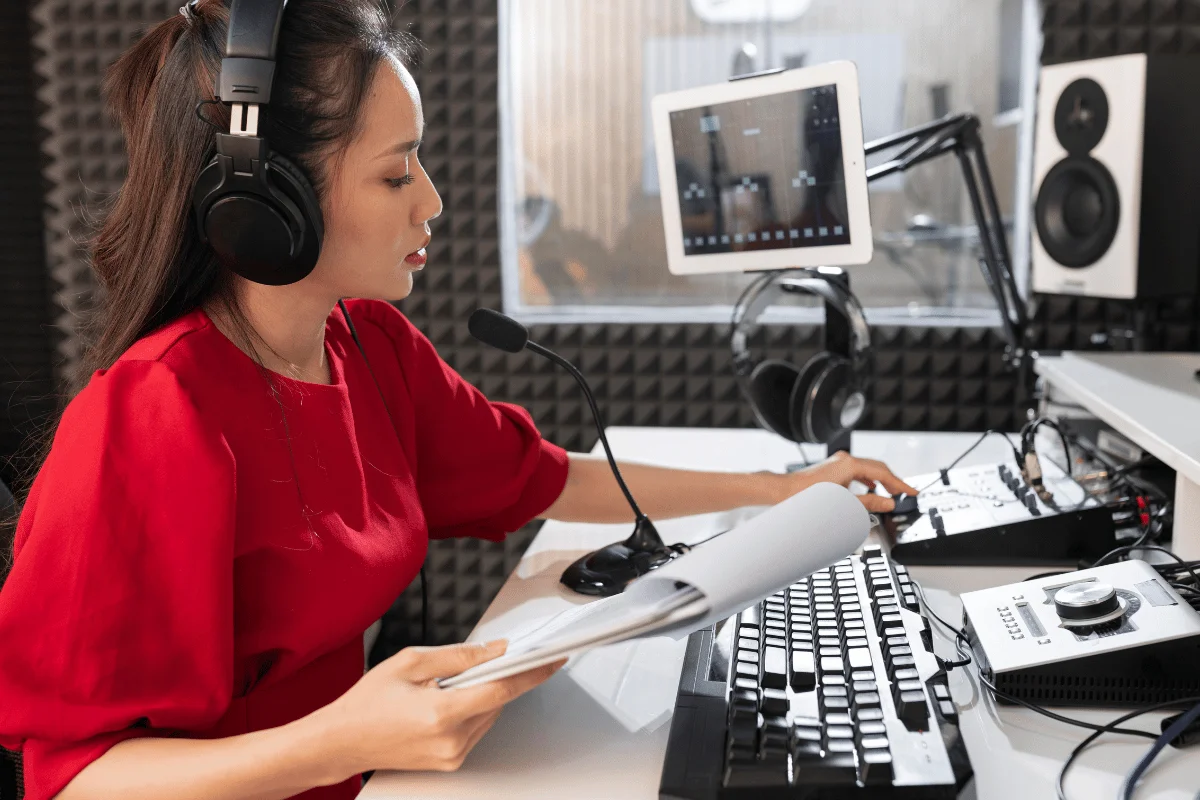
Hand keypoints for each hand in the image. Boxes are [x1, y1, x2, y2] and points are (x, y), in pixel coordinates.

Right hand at [319, 640, 563, 776]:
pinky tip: (448, 700)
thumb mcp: (411, 662)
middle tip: (488, 658)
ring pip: (489, 714)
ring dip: (483, 693)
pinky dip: (472, 709)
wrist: (341, 741)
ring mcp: (452, 755)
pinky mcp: (450, 762)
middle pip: (498, 700)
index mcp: (441, 713)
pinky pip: (477, 728)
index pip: (502, 689)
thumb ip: (459, 656)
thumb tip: (494, 650)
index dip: (532, 672)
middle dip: (498, 675)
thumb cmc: (367, 702)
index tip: (552, 659)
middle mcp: (451, 740)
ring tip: (448, 683)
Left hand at [775, 451, 917, 512]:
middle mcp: (845, 460)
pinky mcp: (833, 468)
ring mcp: (838, 463)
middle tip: (905, 494)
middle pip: (877, 469)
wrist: (783, 491)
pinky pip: (857, 472)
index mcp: (850, 464)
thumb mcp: (843, 502)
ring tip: (890, 495)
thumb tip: (888, 503)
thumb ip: (869, 503)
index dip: (900, 484)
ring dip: (880, 482)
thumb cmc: (806, 496)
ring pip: (868, 470)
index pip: (883, 473)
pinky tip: (870, 490)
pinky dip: (867, 481)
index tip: (912, 492)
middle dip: (893, 482)